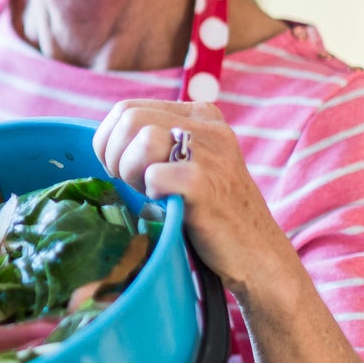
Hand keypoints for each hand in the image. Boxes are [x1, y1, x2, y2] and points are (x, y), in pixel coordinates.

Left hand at [92, 99, 294, 296]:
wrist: (257, 255)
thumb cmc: (211, 211)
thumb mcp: (188, 162)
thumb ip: (157, 142)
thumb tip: (106, 141)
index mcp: (199, 115)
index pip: (127, 108)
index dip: (109, 141)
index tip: (119, 169)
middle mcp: (208, 126)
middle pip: (129, 119)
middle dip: (115, 157)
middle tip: (132, 185)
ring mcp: (212, 154)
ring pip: (142, 139)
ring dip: (132, 172)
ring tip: (151, 194)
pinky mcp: (208, 186)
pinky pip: (156, 175)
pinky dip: (152, 192)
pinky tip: (169, 205)